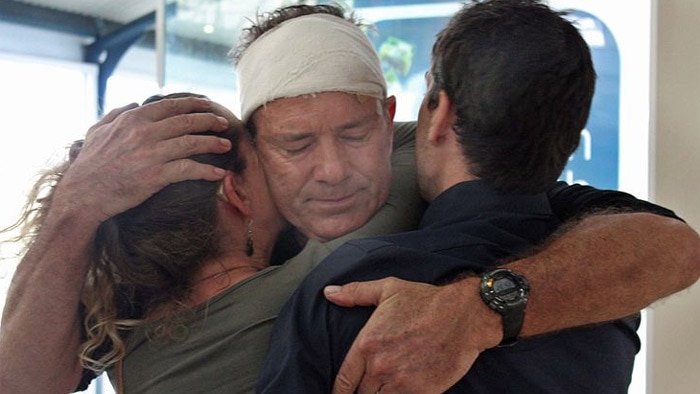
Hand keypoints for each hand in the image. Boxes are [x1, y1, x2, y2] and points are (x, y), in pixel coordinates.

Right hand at [54, 97, 231, 223]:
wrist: (83, 194)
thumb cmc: (89, 164)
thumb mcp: (97, 131)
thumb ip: (116, 114)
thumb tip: (135, 103)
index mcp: (132, 119)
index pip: (170, 106)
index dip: (192, 104)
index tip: (207, 104)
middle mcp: (144, 133)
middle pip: (186, 121)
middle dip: (209, 120)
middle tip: (224, 122)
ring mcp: (152, 154)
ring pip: (192, 143)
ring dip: (213, 143)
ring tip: (227, 144)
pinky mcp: (156, 176)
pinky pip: (189, 170)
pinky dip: (207, 171)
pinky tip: (219, 173)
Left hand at [324, 277, 500, 393]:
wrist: (464, 315)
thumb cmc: (426, 301)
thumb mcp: (388, 289)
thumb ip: (355, 293)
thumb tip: (328, 293)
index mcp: (367, 344)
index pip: (343, 380)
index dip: (340, 391)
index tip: (341, 393)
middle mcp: (379, 366)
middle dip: (362, 392)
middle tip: (368, 389)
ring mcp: (400, 383)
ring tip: (385, 389)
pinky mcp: (421, 393)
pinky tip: (403, 391)